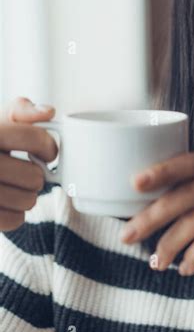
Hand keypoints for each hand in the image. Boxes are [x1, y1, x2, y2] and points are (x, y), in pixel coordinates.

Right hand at [0, 97, 56, 230]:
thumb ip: (21, 110)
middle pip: (34, 176)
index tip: (48, 154)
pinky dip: (15, 214)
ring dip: (28, 196)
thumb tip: (48, 112)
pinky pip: (14, 220)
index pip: (33, 138)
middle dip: (36, 176)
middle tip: (25, 172)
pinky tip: (5, 202)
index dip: (49, 147)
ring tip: (14, 187)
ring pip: (27, 201)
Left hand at [121, 151, 193, 284]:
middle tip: (127, 235)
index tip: (133, 184)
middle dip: (152, 217)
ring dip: (169, 245)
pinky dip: (192, 258)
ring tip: (157, 263)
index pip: (191, 162)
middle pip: (187, 195)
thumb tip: (142, 205)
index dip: (161, 172)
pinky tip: (185, 268)